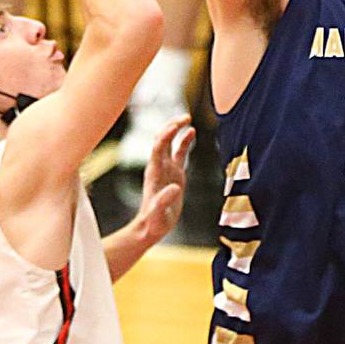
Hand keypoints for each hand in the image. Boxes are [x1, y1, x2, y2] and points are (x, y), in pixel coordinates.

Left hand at [125, 115, 195, 248]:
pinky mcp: (175, 173)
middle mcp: (159, 166)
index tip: (175, 126)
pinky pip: (179, 153)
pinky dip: (184, 141)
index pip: (158, 148)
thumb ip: (164, 201)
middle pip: (162, 139)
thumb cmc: (154, 221)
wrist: (152, 226)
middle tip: (185, 117)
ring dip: (177, 130)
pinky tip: (192, 132)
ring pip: (170, 143)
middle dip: (171, 126)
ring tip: (187, 119)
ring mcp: (166, 168)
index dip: (166, 136)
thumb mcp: (159, 213)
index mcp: (154, 172)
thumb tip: (174, 188)